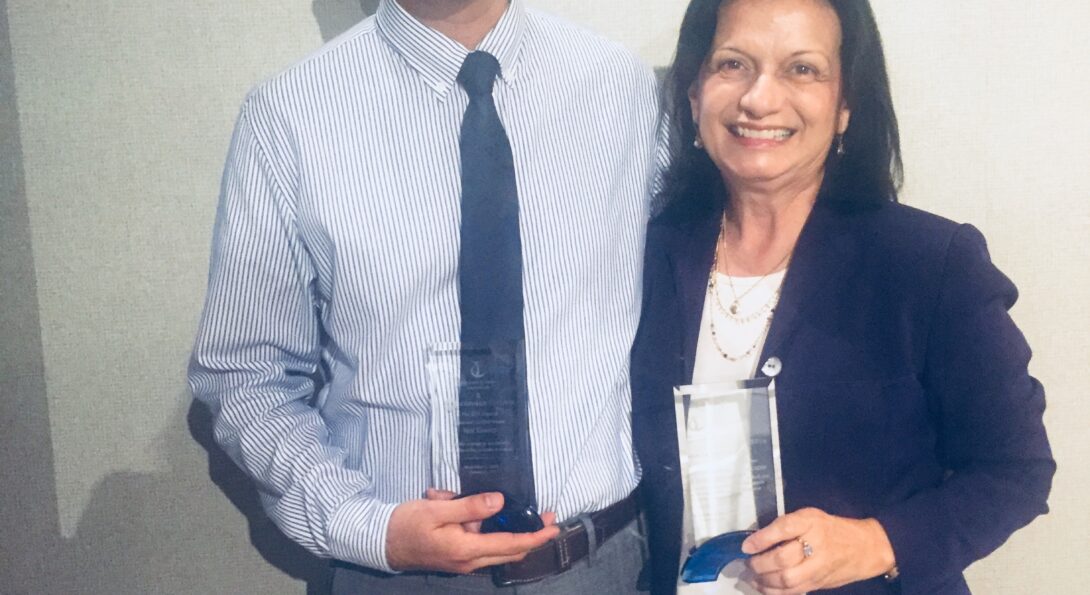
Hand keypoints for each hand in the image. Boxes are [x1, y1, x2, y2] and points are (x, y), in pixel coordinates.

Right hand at [386, 490, 559, 573]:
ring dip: (506, 530)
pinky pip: (482, 545)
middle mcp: (469, 561)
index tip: (553, 526)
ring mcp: (464, 562)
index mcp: (466, 549)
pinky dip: (486, 529)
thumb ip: (470, 506)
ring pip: (498, 548)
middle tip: (546, 515)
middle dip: (532, 535)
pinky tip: (467, 509)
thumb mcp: (437, 508)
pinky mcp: (458, 558)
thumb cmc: (406, 524)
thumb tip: (500, 502)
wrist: (381, 542)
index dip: (536, 536)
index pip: (511, 544)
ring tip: (494, 504)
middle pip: (511, 551)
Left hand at [740, 508, 894, 594]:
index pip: (784, 528)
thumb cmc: (831, 529)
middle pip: (783, 558)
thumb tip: (756, 539)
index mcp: (811, 522)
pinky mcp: (818, 583)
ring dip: (763, 580)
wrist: (865, 548)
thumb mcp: (811, 517)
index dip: (762, 539)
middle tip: (747, 563)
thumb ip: (787, 526)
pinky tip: (762, 587)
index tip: (746, 546)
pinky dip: (773, 592)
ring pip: (786, 579)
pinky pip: (792, 592)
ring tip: (751, 575)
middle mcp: (815, 544)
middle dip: (759, 563)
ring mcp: (817, 567)